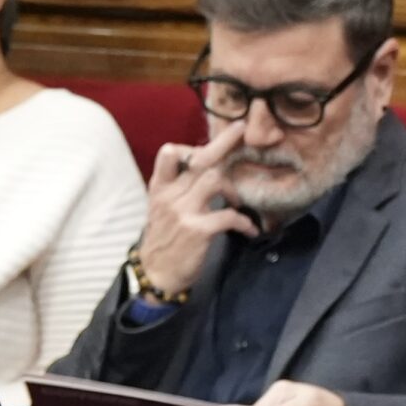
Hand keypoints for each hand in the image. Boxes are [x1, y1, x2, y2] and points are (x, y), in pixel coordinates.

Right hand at [137, 129, 259, 300]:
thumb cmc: (163, 240)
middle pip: (200, 159)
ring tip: (238, 202)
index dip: (190, 147)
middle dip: (223, 142)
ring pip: (214, 179)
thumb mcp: (161, 209)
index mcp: (159, 188)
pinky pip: (229, 216)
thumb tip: (204, 169)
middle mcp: (169, 196)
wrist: (156, 275)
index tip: (206, 152)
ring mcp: (184, 212)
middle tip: (240, 130)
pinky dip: (244, 222)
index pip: (169, 153)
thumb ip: (178, 189)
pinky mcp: (198, 230)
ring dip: (233, 188)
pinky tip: (250, 230)